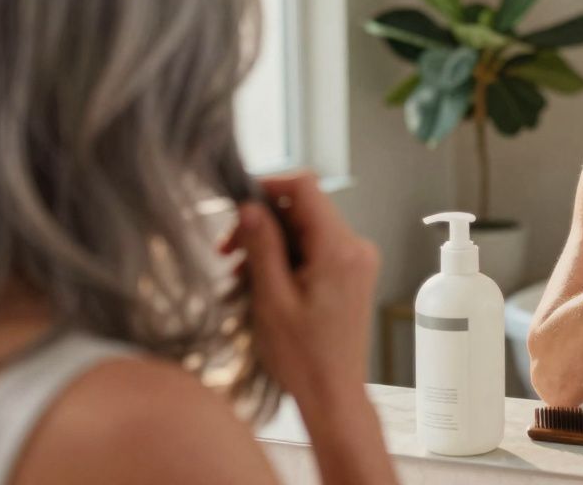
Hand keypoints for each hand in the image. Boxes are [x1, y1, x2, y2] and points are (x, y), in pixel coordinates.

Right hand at [226, 171, 379, 408]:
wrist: (334, 394)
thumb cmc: (303, 357)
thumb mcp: (272, 299)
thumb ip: (263, 247)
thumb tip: (250, 206)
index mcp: (339, 249)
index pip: (306, 187)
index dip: (269, 187)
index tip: (237, 207)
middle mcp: (356, 247)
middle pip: (303, 210)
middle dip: (262, 227)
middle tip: (226, 253)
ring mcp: (356, 261)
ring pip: (305, 232)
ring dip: (270, 247)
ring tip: (237, 278)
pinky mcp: (351, 273)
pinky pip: (315, 251)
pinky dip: (286, 261)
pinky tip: (259, 285)